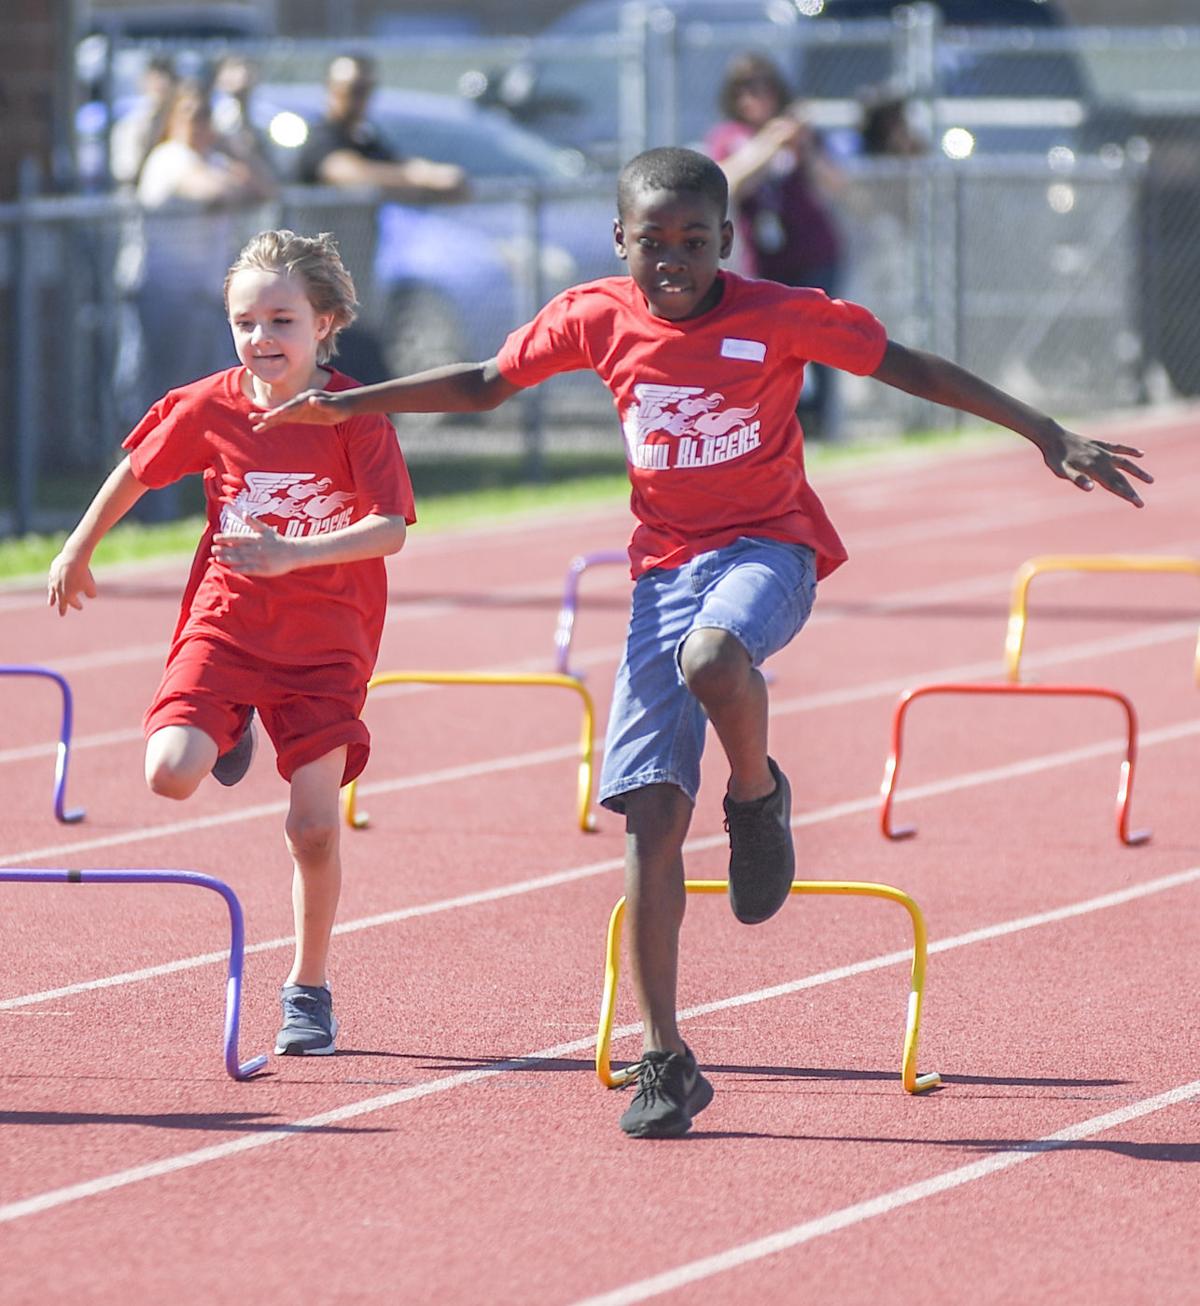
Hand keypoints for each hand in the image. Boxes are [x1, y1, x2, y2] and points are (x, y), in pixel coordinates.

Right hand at [47, 550, 96, 615]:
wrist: (73, 557)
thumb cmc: (83, 573)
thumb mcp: (91, 585)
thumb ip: (91, 593)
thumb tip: (91, 596)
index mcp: (67, 595)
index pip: (72, 603)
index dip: (77, 605)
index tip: (81, 607)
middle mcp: (58, 589)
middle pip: (59, 601)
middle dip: (61, 608)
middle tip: (62, 614)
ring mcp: (54, 580)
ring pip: (52, 592)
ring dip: (52, 598)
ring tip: (50, 604)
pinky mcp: (52, 571)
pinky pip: (51, 580)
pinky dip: (52, 585)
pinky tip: (52, 585)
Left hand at [211, 512, 297, 576]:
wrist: (294, 552)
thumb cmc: (278, 541)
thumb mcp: (266, 530)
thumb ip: (253, 522)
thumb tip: (243, 513)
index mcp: (256, 538)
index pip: (238, 538)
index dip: (226, 538)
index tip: (215, 538)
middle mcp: (256, 548)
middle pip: (237, 549)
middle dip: (224, 549)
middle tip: (212, 549)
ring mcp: (260, 559)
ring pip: (242, 559)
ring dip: (229, 559)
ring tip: (217, 559)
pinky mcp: (265, 569)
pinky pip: (251, 569)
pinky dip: (241, 569)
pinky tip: (231, 569)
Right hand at [251, 389, 347, 431]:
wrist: (344, 405)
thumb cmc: (340, 405)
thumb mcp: (334, 405)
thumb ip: (323, 403)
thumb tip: (312, 399)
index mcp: (306, 398)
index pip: (293, 405)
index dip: (285, 410)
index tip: (275, 415)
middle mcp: (299, 402)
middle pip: (282, 408)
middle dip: (269, 414)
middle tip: (254, 417)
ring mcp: (298, 409)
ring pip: (280, 415)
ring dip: (267, 419)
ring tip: (252, 422)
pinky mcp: (298, 416)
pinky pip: (284, 420)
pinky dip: (274, 423)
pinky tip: (263, 426)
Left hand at [1038, 427, 1153, 507]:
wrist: (1052, 435)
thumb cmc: (1055, 457)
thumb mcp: (1062, 470)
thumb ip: (1076, 478)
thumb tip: (1091, 488)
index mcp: (1094, 468)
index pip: (1114, 485)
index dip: (1126, 494)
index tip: (1138, 503)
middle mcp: (1102, 459)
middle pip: (1120, 478)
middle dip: (1131, 491)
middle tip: (1140, 504)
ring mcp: (1102, 451)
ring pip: (1125, 463)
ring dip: (1137, 472)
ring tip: (1150, 480)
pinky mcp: (1100, 444)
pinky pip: (1119, 448)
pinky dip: (1130, 451)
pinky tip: (1141, 454)